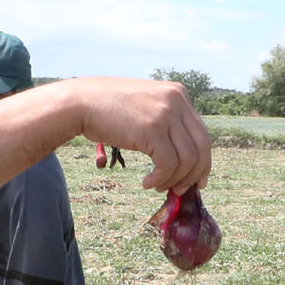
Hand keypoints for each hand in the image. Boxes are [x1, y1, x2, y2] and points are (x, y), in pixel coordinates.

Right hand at [61, 77, 211, 195]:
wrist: (81, 102)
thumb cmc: (109, 109)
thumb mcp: (146, 107)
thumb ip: (167, 123)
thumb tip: (186, 159)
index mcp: (179, 93)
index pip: (202, 134)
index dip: (203, 162)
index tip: (196, 181)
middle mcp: (177, 100)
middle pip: (202, 147)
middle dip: (194, 175)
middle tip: (181, 190)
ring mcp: (166, 113)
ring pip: (188, 159)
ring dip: (174, 180)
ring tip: (157, 186)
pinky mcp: (152, 129)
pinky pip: (168, 164)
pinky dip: (160, 179)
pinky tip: (146, 183)